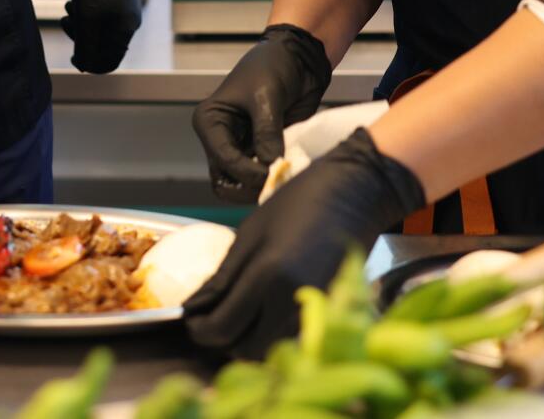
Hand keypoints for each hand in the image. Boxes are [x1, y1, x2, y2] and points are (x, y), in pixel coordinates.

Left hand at [62, 0, 141, 72]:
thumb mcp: (87, 18)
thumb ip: (86, 45)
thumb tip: (85, 66)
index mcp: (126, 29)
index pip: (110, 61)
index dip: (90, 63)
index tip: (73, 55)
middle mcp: (129, 19)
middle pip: (103, 44)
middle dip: (82, 38)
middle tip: (67, 24)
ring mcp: (124, 5)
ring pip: (99, 26)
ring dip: (81, 23)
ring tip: (69, 8)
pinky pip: (101, 11)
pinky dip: (86, 10)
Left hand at [181, 128, 424, 358]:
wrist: (354, 194)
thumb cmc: (298, 202)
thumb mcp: (250, 232)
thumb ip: (221, 277)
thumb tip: (193, 308)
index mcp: (268, 277)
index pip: (223, 327)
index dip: (199, 330)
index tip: (189, 320)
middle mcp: (291, 302)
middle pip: (246, 348)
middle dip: (220, 341)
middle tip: (207, 320)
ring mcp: (312, 311)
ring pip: (268, 348)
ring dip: (245, 341)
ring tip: (231, 317)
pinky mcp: (326, 312)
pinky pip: (288, 337)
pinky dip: (269, 335)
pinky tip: (258, 315)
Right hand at [190, 24, 331, 202]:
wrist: (298, 57)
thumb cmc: (273, 66)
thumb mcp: (267, 96)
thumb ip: (267, 133)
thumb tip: (272, 165)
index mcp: (210, 121)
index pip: (223, 159)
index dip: (247, 172)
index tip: (273, 172)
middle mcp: (220, 138)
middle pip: (225, 179)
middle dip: (248, 186)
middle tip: (275, 181)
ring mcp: (240, 146)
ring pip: (241, 183)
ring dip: (261, 186)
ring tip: (283, 177)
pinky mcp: (260, 150)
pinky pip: (261, 174)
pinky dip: (273, 177)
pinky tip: (290, 171)